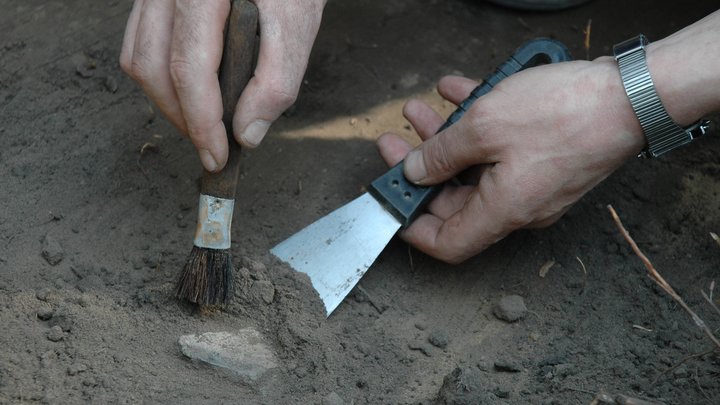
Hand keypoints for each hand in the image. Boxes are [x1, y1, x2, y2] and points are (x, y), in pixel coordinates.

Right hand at [120, 0, 324, 171]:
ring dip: (168, 100)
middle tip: (212, 145)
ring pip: (139, 57)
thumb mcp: (298, 22)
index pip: (188, 66)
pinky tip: (194, 91)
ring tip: (205, 121)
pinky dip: (162, 75)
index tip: (217, 156)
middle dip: (181, 117)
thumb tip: (247, 134)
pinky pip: (141, 41)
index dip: (201, 121)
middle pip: (152, 66)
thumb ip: (277, 80)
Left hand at [377, 60, 645, 262]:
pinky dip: (476, 126)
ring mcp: (534, 184)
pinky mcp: (547, 161)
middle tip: (396, 140)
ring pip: (475, 169)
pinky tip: (458, 92)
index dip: (412, 228)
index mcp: (502, 212)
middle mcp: (518, 207)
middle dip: (420, 168)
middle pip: (455, 199)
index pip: (446, 243)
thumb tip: (414, 171)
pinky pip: (501, 150)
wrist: (632, 96)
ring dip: (445, 141)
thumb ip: (441, 153)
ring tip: (421, 110)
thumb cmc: (564, 115)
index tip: (391, 202)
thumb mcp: (484, 127)